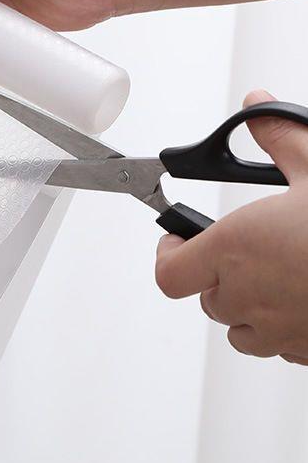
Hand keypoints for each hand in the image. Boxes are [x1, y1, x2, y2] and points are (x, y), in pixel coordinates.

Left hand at [155, 90, 307, 363]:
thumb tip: (261, 111)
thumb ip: (282, 139)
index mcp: (236, 250)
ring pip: (241, 332)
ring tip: (274, 276)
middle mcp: (249, 297)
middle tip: (244, 250)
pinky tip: (305, 299)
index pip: (169, 273)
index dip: (169, 254)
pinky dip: (284, 328)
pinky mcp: (307, 352)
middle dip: (217, 276)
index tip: (177, 239)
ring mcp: (279, 332)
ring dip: (247, 309)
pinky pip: (280, 348)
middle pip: (207, 299)